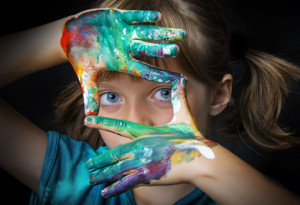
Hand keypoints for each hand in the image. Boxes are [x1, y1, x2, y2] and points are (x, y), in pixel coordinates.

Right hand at [61, 8, 184, 114]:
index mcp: (123, 63)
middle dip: (164, 51)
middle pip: (150, 50)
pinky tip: (158, 17)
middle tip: (177, 51)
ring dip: (163, 33)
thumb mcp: (86, 75)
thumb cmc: (80, 57)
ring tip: (181, 34)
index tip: (178, 80)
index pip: (145, 71)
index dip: (161, 75)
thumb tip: (90, 115)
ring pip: (148, 33)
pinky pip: (135, 17)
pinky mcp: (119, 18)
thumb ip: (90, 93)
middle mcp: (128, 48)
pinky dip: (144, 17)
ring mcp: (125, 33)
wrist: (71, 36)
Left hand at [84, 76, 214, 197]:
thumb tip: (182, 78)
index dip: (101, 122)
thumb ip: (179, 98)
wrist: (201, 159)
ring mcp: (142, 163)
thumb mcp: (185, 115)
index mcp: (146, 132)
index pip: (119, 125)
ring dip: (103, 175)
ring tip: (91, 179)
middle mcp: (140, 148)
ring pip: (117, 170)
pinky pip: (127, 183)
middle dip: (99, 160)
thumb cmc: (193, 137)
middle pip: (113, 155)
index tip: (87, 120)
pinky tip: (105, 193)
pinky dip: (115, 188)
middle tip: (87, 165)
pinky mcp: (148, 177)